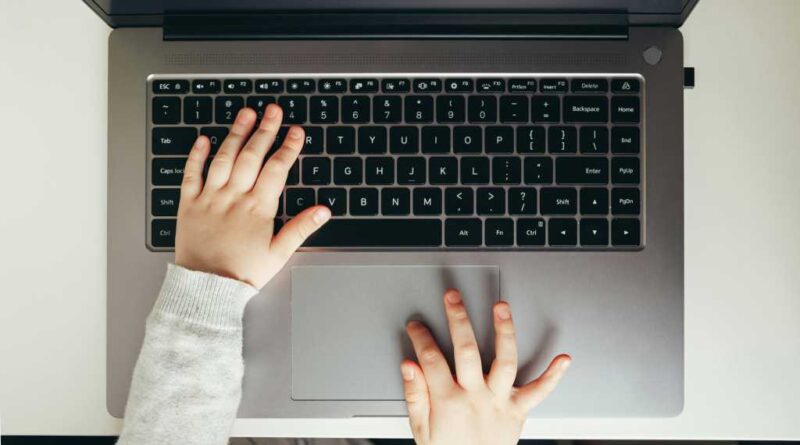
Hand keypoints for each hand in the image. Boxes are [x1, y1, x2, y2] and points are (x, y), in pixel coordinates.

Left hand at [175, 104, 329, 288]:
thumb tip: (323, 211)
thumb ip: (301, 228)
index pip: (277, 169)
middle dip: (265, 130)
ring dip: (236, 133)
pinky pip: (191, 174)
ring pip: (224, 158)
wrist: (207, 289)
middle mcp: (234, 198)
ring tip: (246, 114)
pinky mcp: (189, 205)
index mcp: (258, 208)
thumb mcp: (279, 254)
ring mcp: (210, 198)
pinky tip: (204, 140)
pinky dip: (197, 155)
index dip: (288, 148)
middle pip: (252, 156)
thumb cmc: (243, 274)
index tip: (296, 132)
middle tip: (274, 111)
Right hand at [401, 289, 570, 444]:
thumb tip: (409, 366)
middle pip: (466, 350)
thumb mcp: (421, 431)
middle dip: (457, 319)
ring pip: (504, 360)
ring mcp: (499, 402)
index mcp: (448, 402)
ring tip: (501, 308)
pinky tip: (563, 359)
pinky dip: (554, 375)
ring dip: (504, 331)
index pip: (431, 359)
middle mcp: (476, 397)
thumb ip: (415, 396)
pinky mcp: (519, 411)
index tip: (417, 326)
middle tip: (453, 298)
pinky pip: (539, 392)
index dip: (421, 338)